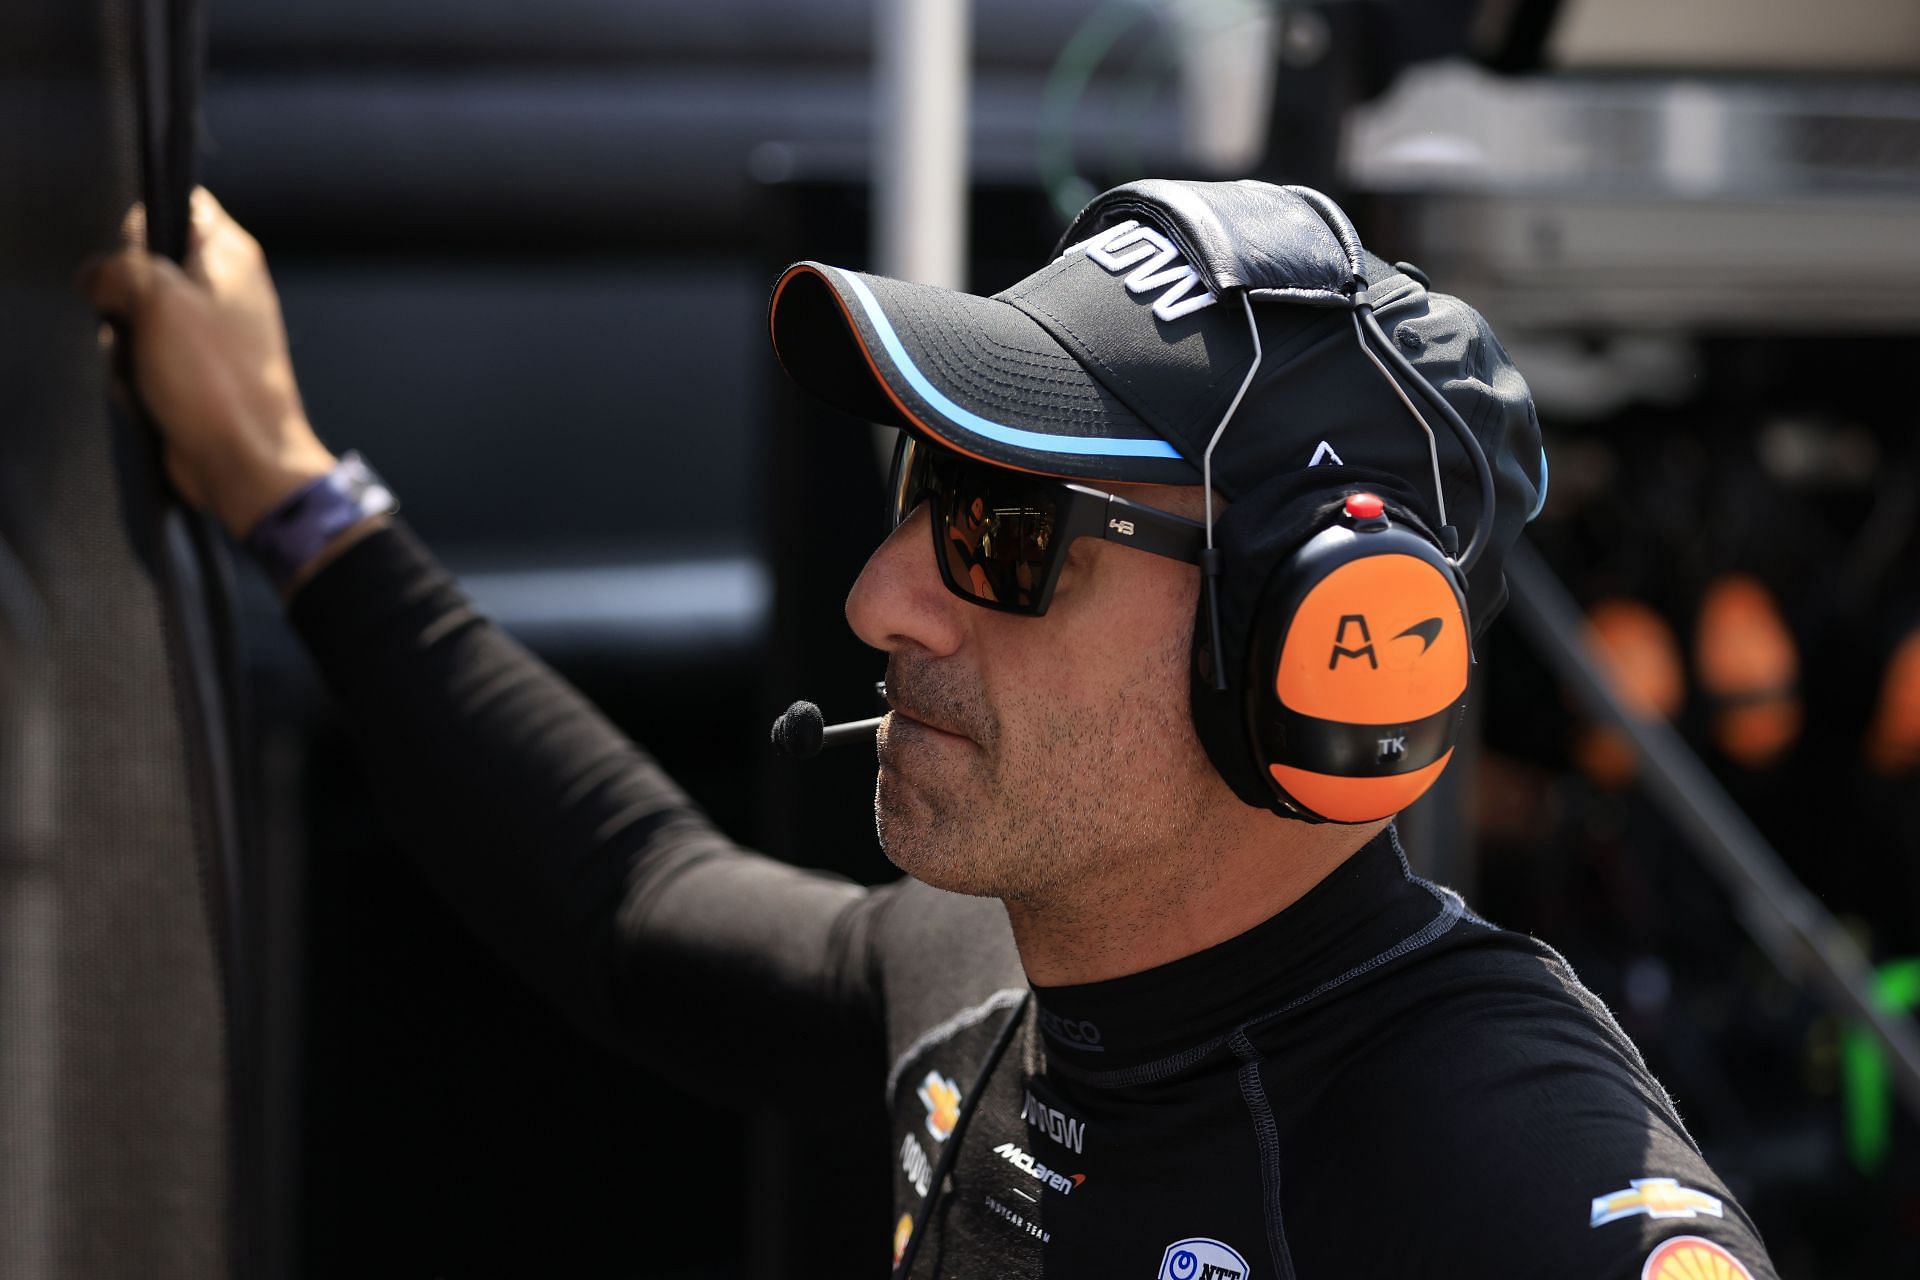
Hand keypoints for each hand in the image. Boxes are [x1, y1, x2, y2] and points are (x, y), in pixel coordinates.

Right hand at [80, 187, 337, 538]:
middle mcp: (223, 289)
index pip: (177, 203)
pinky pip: (140, 361)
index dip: (140, 224)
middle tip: (133, 323)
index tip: (130, 256)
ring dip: (123, 347)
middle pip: (140, 268)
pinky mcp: (192, 374)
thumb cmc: (215, 378)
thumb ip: (119, 268)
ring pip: (131, 318)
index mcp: (229, 255)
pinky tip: (147, 396)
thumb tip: (97, 276)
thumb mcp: (158, 299)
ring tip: (145, 369)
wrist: (244, 461)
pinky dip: (134, 378)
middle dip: (120, 300)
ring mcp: (207, 333)